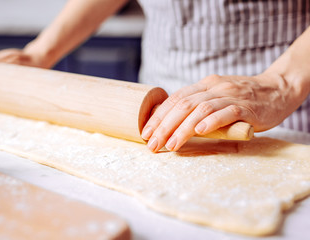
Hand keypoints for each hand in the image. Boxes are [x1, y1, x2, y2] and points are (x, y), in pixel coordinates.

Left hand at [141, 73, 299, 151]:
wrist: (276, 89)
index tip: (145, 132)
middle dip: (164, 125)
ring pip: (200, 109)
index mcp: (204, 85)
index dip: (158, 116)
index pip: (175, 99)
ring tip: (170, 144)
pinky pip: (225, 112)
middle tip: (152, 143)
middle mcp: (214, 87)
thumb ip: (198, 105)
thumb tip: (172, 123)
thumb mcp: (216, 96)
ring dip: (182, 128)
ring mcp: (230, 96)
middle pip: (183, 105)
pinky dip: (211, 121)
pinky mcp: (246, 107)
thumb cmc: (242, 98)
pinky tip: (199, 132)